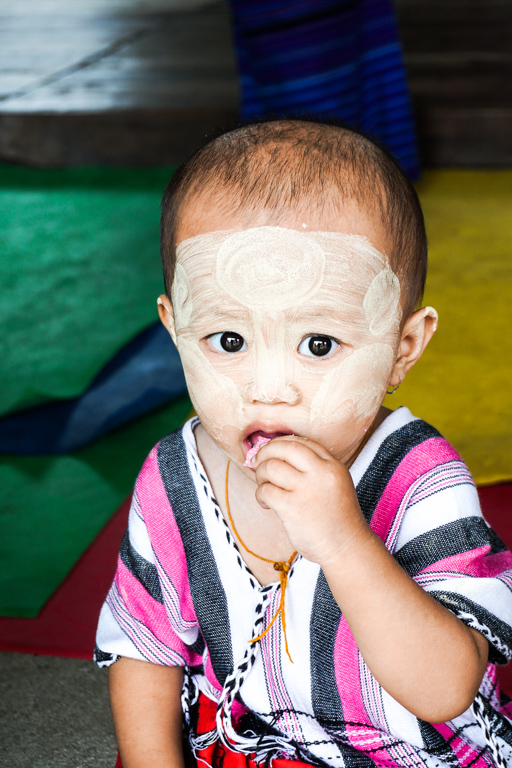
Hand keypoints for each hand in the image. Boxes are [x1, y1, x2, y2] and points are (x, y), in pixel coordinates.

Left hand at [253, 436, 370, 565]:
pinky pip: (265, 491)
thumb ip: (315, 469)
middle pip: (284, 448)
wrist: (347, 547)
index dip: (281, 443)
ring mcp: (306, 490)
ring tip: (264, 485)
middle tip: (257, 461)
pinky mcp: (292, 508)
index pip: (301, 442)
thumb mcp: (336, 484)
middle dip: (265, 452)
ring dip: (260, 474)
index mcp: (333, 465)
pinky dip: (260, 495)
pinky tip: (266, 503)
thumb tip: (278, 456)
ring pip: (271, 467)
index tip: (271, 451)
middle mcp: (321, 473)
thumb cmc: (337, 518)